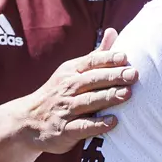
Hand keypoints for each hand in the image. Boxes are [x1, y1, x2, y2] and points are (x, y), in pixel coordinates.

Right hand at [18, 27, 137, 153]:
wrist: (28, 122)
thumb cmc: (59, 93)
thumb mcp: (72, 71)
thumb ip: (95, 55)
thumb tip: (112, 32)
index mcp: (70, 72)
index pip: (89, 62)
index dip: (107, 59)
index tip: (125, 57)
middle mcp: (67, 89)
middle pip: (91, 80)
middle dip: (113, 77)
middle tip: (133, 74)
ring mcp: (65, 109)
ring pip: (88, 102)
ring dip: (108, 97)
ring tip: (127, 94)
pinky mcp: (65, 130)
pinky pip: (83, 126)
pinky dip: (98, 124)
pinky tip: (113, 121)